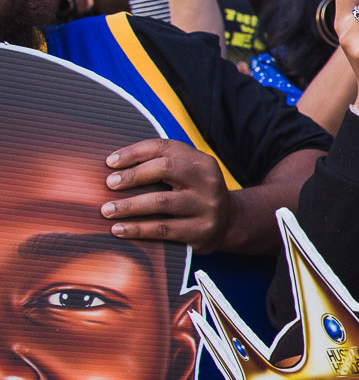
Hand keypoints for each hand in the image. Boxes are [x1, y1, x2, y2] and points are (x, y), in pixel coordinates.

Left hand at [101, 138, 236, 252]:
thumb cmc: (194, 194)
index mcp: (202, 161)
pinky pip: (163, 229)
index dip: (134, 152)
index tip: (109, 162)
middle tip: (109, 184)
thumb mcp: (189, 174)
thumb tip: (114, 165)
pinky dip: (137, 229)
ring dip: (129, 206)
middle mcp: (208, 181)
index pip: (165, 148)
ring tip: (107, 210)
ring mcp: (207, 207)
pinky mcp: (201, 231)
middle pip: (166, 169)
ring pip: (161, 202)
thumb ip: (163, 165)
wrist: (229, 223)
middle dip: (132, 176)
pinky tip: (118, 230)